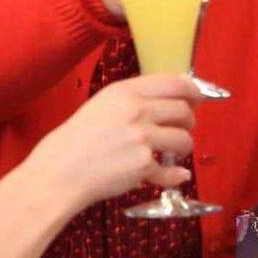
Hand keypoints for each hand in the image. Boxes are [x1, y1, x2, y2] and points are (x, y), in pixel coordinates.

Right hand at [24, 74, 200, 207]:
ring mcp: (142, 138)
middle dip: (189, 121)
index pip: (175, 82)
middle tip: (183, 129)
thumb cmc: (77, 139)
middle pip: (184, 110)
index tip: (198, 97)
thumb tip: (168, 100)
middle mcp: (137, 111)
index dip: (194, 90)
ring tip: (173, 153)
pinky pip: (172, 171)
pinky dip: (174, 175)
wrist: (60, 171)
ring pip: (184, 139)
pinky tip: (173, 175)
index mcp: (125, 91)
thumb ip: (133, 99)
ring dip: (184, 148)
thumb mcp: (102, 105)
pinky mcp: (143, 165)